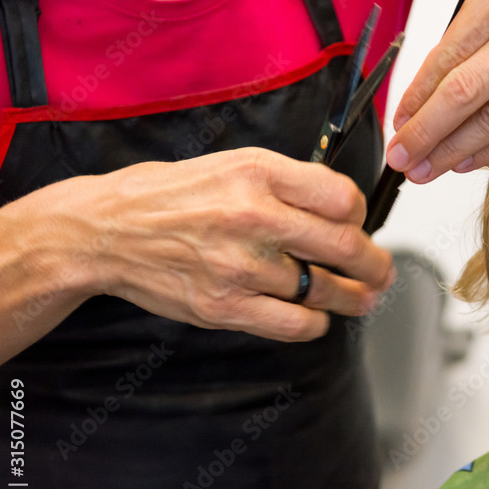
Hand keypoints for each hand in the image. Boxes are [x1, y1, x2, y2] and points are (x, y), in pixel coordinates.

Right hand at [63, 148, 392, 340]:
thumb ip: (289, 183)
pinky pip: (294, 324)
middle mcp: (251, 216)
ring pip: (323, 290)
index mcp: (258, 173)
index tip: (360, 226)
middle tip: (381, 272)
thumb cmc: (172, 196)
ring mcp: (238, 265)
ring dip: (352, 298)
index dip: (361, 216)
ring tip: (362, 298)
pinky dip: (316, 324)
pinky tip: (317, 317)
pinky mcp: (223, 306)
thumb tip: (345, 210)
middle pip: (343, 247)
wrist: (106, 230)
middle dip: (374, 265)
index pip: (342, 198)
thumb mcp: (233, 164)